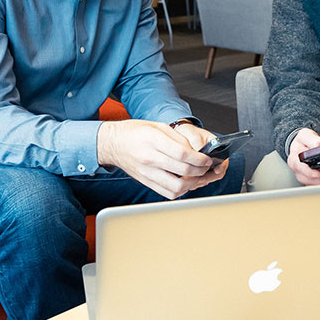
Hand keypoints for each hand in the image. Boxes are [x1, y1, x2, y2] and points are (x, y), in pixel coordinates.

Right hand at [97, 120, 226, 199]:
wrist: (112, 143)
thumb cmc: (134, 132)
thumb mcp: (158, 126)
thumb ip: (178, 138)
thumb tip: (195, 151)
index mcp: (153, 141)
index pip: (183, 154)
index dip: (200, 159)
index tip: (207, 159)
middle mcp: (149, 158)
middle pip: (182, 171)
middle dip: (200, 170)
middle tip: (205, 167)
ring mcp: (147, 172)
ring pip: (176, 187)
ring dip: (192, 184)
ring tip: (197, 177)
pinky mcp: (145, 182)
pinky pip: (166, 193)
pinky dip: (180, 191)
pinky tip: (184, 183)